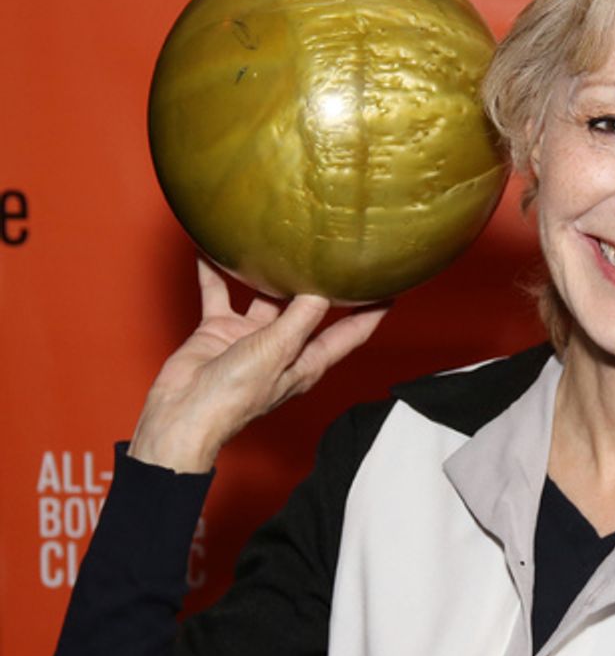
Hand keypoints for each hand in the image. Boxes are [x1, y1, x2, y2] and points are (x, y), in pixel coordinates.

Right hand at [128, 257, 388, 472]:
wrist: (183, 414)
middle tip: (333, 252)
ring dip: (266, 273)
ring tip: (276, 241)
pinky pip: (219, 295)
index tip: (390, 290)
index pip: (349, 334)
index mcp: (306, 361)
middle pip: (309, 310)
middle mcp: (282, 348)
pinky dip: (215, 274)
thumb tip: (322, 291)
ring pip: (264, 297)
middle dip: (320, 284)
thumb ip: (299, 319)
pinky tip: (212, 249)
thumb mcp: (276, 352)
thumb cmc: (234, 396)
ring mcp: (251, 339)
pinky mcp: (220, 332)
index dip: (370, 314)